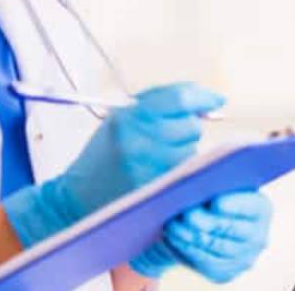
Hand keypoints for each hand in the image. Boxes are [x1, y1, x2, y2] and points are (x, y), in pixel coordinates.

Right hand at [3, 83, 224, 247]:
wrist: (78, 198)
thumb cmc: (104, 154)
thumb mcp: (122, 118)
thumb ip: (161, 104)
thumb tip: (206, 101)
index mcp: (130, 117)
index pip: (180, 98)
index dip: (203, 97)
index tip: (216, 100)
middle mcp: (140, 142)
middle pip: (192, 125)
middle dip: (186, 128)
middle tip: (166, 137)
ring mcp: (150, 169)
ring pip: (193, 150)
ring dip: (184, 151)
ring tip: (158, 158)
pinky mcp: (156, 192)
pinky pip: (186, 173)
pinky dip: (180, 171)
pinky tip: (160, 174)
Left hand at [130, 191, 272, 282]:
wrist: (213, 221)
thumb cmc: (214, 192)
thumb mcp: (218, 181)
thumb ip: (213, 178)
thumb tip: (193, 181)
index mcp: (262, 208)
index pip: (250, 207)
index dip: (234, 205)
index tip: (215, 202)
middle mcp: (258, 236)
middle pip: (228, 228)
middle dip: (205, 221)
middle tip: (185, 213)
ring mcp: (244, 258)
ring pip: (213, 247)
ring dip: (190, 236)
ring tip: (172, 225)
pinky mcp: (226, 273)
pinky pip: (204, 262)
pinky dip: (187, 249)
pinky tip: (174, 237)